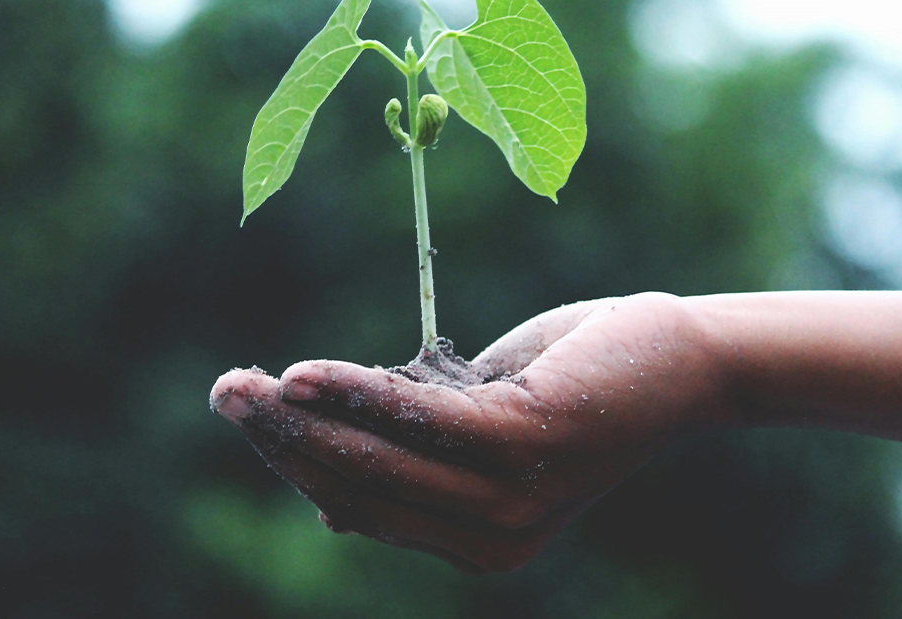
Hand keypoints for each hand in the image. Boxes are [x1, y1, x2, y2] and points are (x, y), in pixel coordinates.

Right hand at [210, 292, 725, 572]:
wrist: (678, 360)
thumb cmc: (573, 383)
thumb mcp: (480, 425)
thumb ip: (415, 458)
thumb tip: (327, 501)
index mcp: (477, 542)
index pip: (364, 506)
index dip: (298, 463)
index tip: (251, 416)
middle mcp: (492, 539)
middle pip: (359, 489)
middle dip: (283, 442)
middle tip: (224, 393)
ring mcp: (511, 500)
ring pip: (379, 460)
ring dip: (302, 420)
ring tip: (245, 386)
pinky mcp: (525, 445)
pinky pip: (419, 420)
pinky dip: (357, 394)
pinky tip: (304, 375)